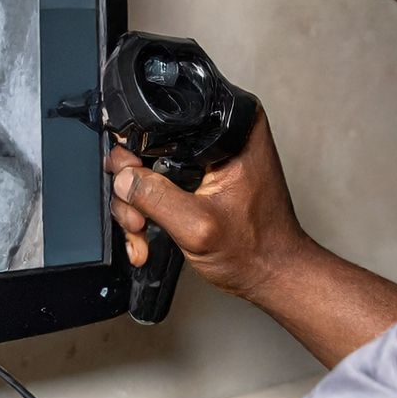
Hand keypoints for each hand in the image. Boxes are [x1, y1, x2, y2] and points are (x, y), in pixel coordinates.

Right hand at [106, 112, 319, 304]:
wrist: (271, 275)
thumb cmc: (256, 250)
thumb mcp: (198, 226)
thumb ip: (156, 198)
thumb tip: (125, 177)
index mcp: (234, 128)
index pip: (165, 122)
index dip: (139, 150)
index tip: (133, 182)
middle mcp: (222, 134)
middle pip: (149, 146)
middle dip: (135, 187)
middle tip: (139, 217)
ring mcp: (208, 158)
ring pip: (148, 169)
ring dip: (137, 205)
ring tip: (143, 232)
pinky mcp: (200, 178)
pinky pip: (159, 185)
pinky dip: (148, 212)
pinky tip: (148, 235)